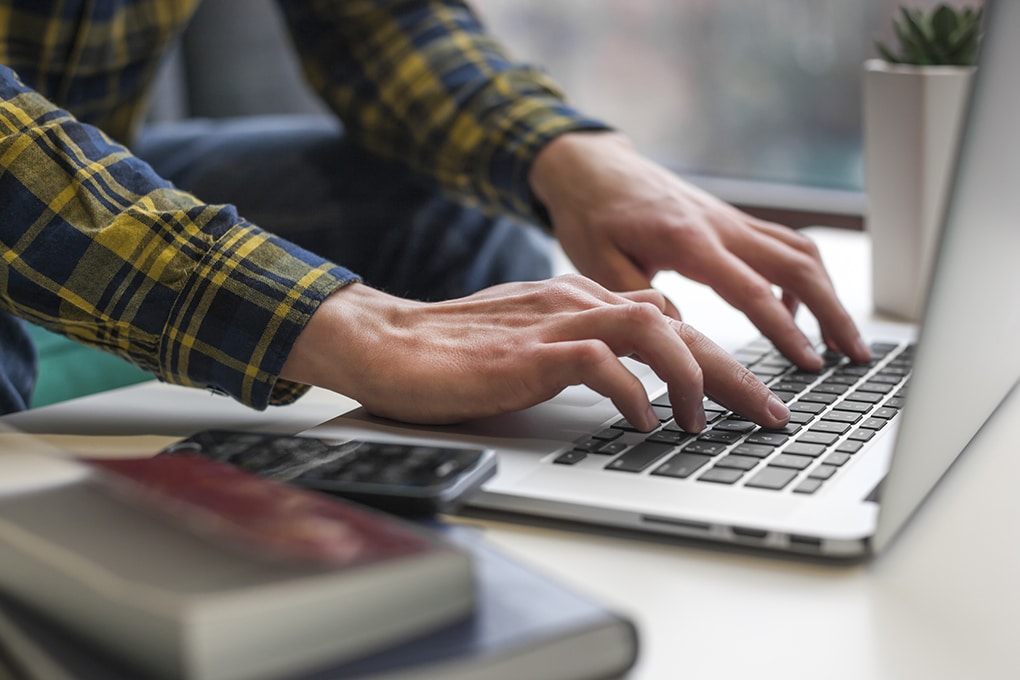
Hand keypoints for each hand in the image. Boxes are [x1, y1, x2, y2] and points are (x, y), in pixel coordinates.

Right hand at [280, 278, 789, 431]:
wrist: (388, 343)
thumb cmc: (454, 353)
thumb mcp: (532, 345)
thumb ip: (579, 350)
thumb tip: (627, 377)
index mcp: (577, 300)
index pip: (666, 319)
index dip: (713, 356)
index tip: (743, 394)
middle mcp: (575, 303)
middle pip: (677, 325)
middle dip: (732, 371)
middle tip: (768, 412)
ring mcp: (553, 323)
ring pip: (652, 331)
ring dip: (692, 376)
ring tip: (708, 421)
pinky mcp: (529, 353)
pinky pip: (600, 363)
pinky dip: (633, 393)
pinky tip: (645, 422)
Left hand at [529, 132, 870, 369]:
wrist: (591, 166)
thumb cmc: (590, 214)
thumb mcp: (599, 266)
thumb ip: (642, 305)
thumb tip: (684, 342)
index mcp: (688, 240)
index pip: (752, 291)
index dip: (785, 331)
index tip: (809, 363)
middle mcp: (720, 225)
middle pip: (798, 266)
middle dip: (834, 312)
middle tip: (854, 354)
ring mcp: (730, 219)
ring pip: (800, 251)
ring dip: (829, 293)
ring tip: (842, 338)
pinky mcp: (729, 220)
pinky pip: (781, 244)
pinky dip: (800, 277)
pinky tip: (793, 309)